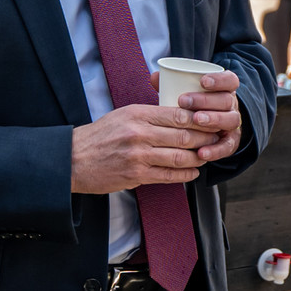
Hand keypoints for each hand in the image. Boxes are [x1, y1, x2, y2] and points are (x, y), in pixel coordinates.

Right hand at [70, 102, 219, 193]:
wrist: (74, 159)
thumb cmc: (101, 135)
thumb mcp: (124, 114)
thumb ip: (150, 114)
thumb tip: (180, 114)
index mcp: (138, 114)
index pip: (178, 114)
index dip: (200, 119)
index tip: (211, 120)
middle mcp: (139, 133)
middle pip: (184, 135)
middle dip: (205, 138)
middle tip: (216, 139)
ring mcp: (138, 156)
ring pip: (179, 157)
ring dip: (198, 158)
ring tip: (206, 156)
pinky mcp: (136, 176)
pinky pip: (168, 176)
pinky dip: (184, 174)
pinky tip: (193, 171)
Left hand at [158, 67, 243, 162]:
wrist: (206, 130)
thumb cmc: (194, 106)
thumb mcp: (187, 93)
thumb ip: (173, 84)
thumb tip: (154, 76)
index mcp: (225, 90)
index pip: (230, 80)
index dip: (219, 80)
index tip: (202, 81)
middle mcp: (231, 106)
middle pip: (227, 100)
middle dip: (206, 100)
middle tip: (184, 101)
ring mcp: (232, 124)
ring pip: (231, 120)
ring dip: (213, 119)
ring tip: (196, 120)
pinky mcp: (230, 143)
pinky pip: (227, 146)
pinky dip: (215, 149)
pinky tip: (202, 152)